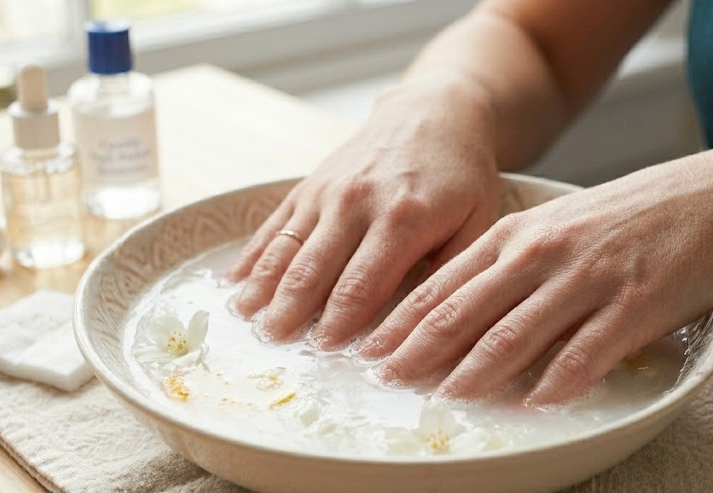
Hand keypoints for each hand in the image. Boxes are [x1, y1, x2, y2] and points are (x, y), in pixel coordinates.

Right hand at [228, 83, 501, 348]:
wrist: (432, 112)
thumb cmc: (461, 176)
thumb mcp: (479, 220)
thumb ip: (457, 271)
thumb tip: (439, 326)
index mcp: (403, 218)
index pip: (363, 284)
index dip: (341, 322)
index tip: (325, 354)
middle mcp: (356, 202)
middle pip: (314, 269)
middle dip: (291, 311)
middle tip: (273, 346)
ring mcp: (326, 191)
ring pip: (286, 247)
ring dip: (264, 287)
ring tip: (246, 322)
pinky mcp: (308, 185)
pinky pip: (274, 224)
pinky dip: (252, 255)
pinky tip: (233, 283)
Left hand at [358, 147, 712, 404]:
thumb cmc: (628, 217)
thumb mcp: (555, 229)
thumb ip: (508, 267)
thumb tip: (456, 318)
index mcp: (516, 234)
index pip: (441, 285)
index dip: (400, 322)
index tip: (370, 353)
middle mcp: (541, 252)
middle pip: (464, 311)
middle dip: (417, 351)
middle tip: (384, 382)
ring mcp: (587, 277)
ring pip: (514, 334)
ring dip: (472, 373)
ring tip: (441, 401)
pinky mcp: (634, 303)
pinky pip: (585, 351)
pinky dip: (555, 381)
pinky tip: (533, 404)